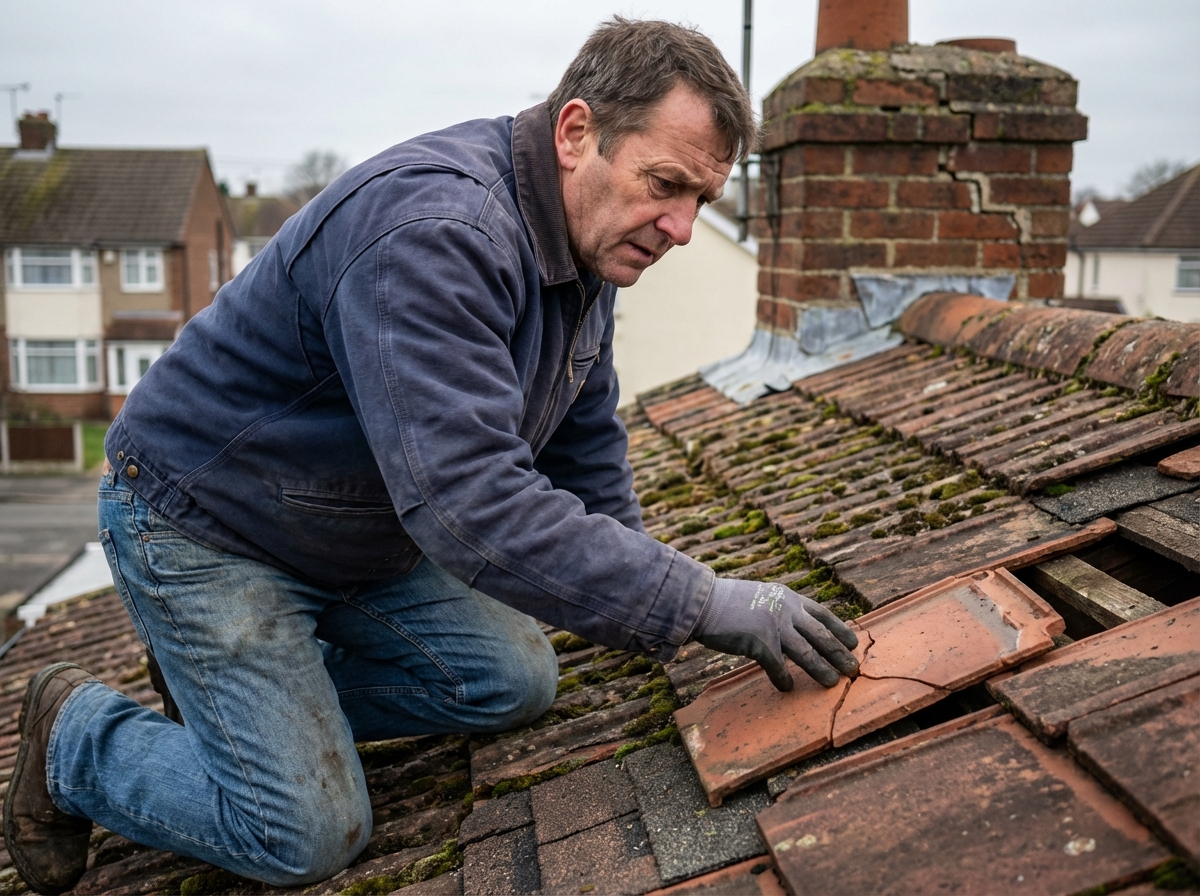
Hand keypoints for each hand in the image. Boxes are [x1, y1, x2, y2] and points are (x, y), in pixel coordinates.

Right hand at [692, 579, 858, 690]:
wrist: (703, 601)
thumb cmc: (728, 601)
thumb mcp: (762, 596)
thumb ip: (781, 608)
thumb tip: (795, 626)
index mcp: (789, 598)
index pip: (824, 614)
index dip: (840, 630)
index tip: (853, 642)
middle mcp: (786, 610)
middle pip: (822, 636)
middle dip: (839, 654)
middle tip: (853, 669)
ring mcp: (774, 626)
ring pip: (807, 653)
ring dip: (821, 670)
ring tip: (831, 683)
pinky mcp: (760, 643)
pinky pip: (778, 667)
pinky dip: (782, 679)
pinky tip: (785, 687)